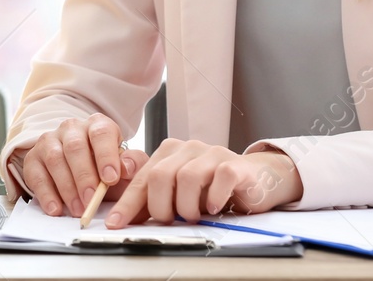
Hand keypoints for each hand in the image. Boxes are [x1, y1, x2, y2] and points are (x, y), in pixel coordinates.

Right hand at [18, 114, 139, 216]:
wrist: (80, 169)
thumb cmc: (104, 167)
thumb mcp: (124, 165)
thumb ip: (133, 164)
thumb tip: (127, 167)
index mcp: (97, 125)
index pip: (101, 133)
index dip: (106, 155)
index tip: (111, 179)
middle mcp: (71, 129)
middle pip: (75, 147)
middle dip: (84, 176)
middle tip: (92, 200)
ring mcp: (49, 141)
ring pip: (55, 159)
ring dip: (67, 188)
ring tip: (78, 209)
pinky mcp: (33, 158)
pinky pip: (36, 175)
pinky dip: (46, 194)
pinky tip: (56, 209)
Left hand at [106, 139, 301, 226]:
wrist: (255, 179)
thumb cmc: (213, 188)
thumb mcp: (180, 194)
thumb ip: (156, 199)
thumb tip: (127, 218)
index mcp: (169, 153)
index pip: (142, 179)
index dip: (128, 203)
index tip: (117, 224)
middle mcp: (188, 149)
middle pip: (160, 176)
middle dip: (160, 207)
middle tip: (169, 220)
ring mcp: (211, 153)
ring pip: (187, 178)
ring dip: (187, 207)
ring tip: (193, 216)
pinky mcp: (235, 163)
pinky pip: (220, 177)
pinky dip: (214, 198)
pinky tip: (213, 208)